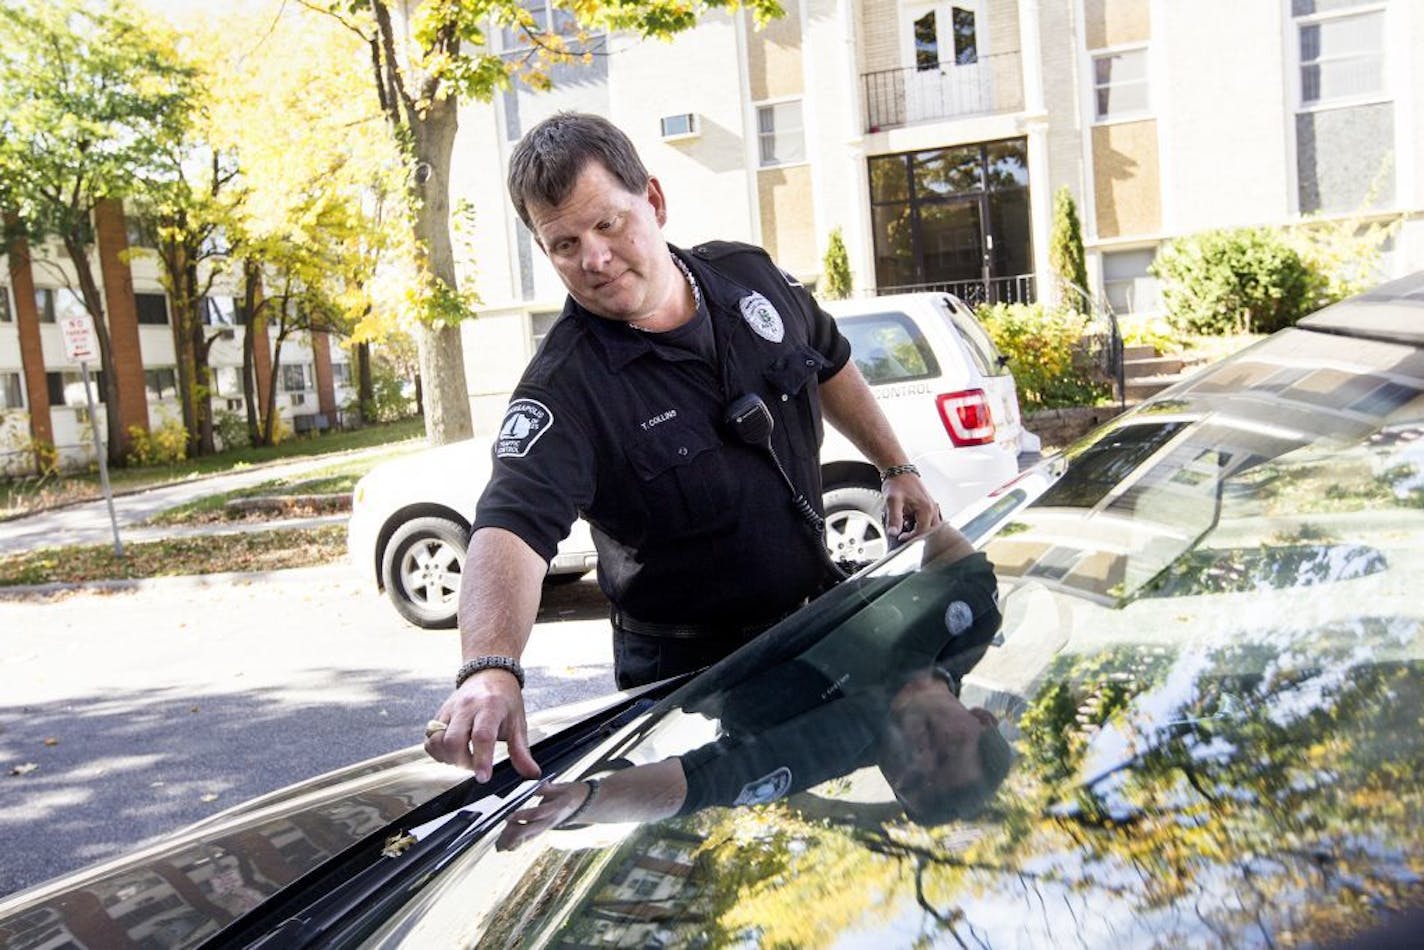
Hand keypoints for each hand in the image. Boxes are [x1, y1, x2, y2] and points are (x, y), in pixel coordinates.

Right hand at [424, 668, 540, 782]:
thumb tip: (532, 774)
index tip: (483, 778)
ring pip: (437, 740)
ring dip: (447, 757)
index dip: (481, 759)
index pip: (482, 736)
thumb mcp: (518, 723)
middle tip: (474, 764)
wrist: (489, 674)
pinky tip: (451, 751)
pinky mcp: (439, 714)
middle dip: (462, 761)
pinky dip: (437, 751)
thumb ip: (522, 751)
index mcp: (491, 707)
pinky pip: (430, 738)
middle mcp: (467, 707)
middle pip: (453, 741)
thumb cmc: (505, 701)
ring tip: (462, 757)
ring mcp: (450, 709)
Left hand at [496, 781, 591, 850]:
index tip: (509, 816)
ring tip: (499, 847)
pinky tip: (506, 846)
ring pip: (529, 836)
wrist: (584, 803)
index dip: (523, 816)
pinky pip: (531, 837)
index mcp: (556, 808)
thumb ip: (548, 788)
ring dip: (514, 842)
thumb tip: (535, 786)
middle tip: (499, 841)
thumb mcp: (563, 786)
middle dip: (514, 836)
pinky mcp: (544, 829)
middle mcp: (550, 820)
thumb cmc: (572, 792)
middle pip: (531, 830)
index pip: (537, 813)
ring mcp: (547, 826)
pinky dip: (518, 843)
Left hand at [883, 473, 941, 542]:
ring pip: (930, 527)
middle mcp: (932, 509)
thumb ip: (894, 518)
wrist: (898, 471)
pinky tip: (908, 521)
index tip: (900, 537)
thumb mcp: (892, 501)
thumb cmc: (897, 483)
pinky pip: (927, 522)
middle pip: (930, 532)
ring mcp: (932, 508)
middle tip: (904, 534)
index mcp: (926, 509)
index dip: (911, 538)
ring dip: (919, 530)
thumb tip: (893, 533)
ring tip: (906, 526)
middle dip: (917, 535)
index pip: (923, 532)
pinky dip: (918, 524)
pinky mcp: (928, 507)